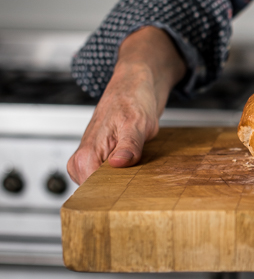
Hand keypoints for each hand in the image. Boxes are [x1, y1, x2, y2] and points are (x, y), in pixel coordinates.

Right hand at [67, 27, 186, 184]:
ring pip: (109, 187)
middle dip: (123, 189)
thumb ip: (128, 146)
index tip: (135, 188)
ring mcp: (93, 163)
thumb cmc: (133, 99)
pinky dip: (129, 176)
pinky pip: (115, 179)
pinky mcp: (104, 161)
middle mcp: (84, 162)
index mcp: (85, 156)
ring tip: (142, 165)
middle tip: (143, 174)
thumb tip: (118, 164)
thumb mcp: (136, 123)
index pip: (94, 193)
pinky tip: (140, 166)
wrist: (136, 84)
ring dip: (128, 182)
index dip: (116, 194)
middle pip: (101, 193)